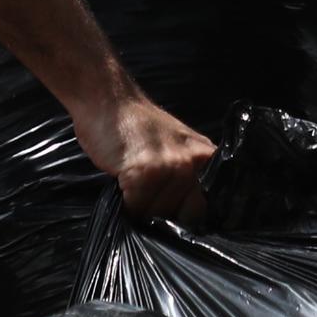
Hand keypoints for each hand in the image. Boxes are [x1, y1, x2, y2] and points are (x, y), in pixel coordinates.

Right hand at [78, 90, 216, 217]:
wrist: (109, 100)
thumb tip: (185, 217)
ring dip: (140, 208)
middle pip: (183, 215)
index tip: (168, 210)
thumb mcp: (176, 148)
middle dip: (162, 214)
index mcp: (207, 158)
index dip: (184, 214)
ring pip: (158, 214)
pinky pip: (137, 208)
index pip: (205, 208)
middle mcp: (195, 162)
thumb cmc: (136, 126)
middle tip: (145, 192)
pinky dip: (125, 204)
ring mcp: (173, 166)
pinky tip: (122, 182)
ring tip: (131, 183)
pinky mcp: (146, 171)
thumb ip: (188, 177)